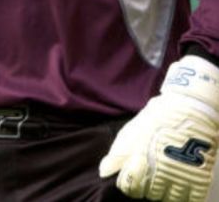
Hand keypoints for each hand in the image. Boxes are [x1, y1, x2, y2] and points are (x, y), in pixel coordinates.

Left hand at [99, 56, 218, 200]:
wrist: (187, 109)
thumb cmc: (155, 119)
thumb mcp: (130, 132)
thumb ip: (116, 154)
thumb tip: (103, 172)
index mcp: (139, 162)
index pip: (129, 188)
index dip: (128, 183)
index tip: (131, 175)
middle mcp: (159, 174)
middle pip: (147, 194)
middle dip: (145, 185)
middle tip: (149, 170)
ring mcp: (179, 178)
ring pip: (166, 198)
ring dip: (163, 189)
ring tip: (163, 173)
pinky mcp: (197, 180)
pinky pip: (187, 199)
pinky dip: (181, 194)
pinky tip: (177, 179)